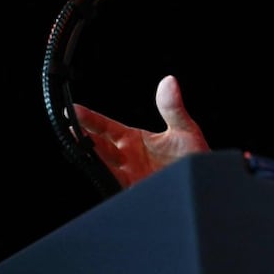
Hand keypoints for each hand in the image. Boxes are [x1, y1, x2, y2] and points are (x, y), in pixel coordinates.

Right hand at [71, 75, 209, 187]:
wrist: (205, 182)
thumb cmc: (194, 155)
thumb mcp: (184, 129)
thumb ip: (173, 108)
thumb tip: (169, 81)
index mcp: (133, 140)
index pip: (105, 128)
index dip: (88, 119)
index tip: (71, 110)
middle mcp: (126, 158)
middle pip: (98, 147)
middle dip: (82, 138)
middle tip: (68, 127)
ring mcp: (129, 176)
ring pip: (102, 166)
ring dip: (91, 158)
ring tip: (79, 148)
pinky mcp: (134, 192)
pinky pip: (115, 185)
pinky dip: (107, 179)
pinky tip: (100, 172)